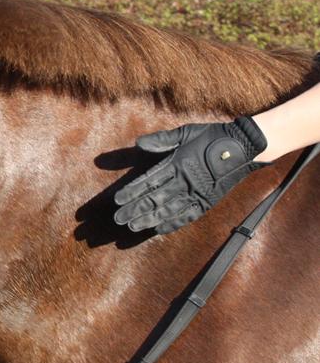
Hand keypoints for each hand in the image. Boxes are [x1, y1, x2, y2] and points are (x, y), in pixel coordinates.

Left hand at [113, 116, 267, 234]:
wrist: (245, 146)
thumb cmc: (212, 136)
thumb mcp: (186, 132)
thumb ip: (162, 139)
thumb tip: (138, 143)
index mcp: (178, 163)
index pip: (149, 181)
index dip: (132, 191)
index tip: (117, 200)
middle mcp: (185, 181)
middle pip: (155, 198)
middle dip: (135, 209)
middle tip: (118, 219)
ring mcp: (197, 193)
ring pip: (169, 210)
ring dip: (149, 219)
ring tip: (132, 227)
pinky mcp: (208, 201)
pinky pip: (188, 216)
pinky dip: (173, 223)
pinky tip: (158, 230)